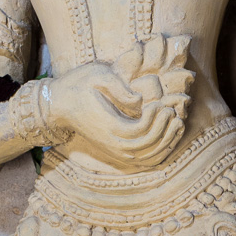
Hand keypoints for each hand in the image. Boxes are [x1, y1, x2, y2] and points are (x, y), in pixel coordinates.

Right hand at [47, 37, 194, 168]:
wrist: (59, 105)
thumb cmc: (79, 85)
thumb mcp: (97, 75)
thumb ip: (118, 86)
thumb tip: (139, 100)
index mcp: (108, 126)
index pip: (138, 133)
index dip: (154, 120)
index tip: (159, 103)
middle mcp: (112, 144)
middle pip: (146, 148)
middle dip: (164, 131)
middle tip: (171, 111)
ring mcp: (115, 150)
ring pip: (148, 158)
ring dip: (167, 143)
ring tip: (176, 122)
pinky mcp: (118, 150)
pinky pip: (144, 160)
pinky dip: (161, 152)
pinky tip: (170, 136)